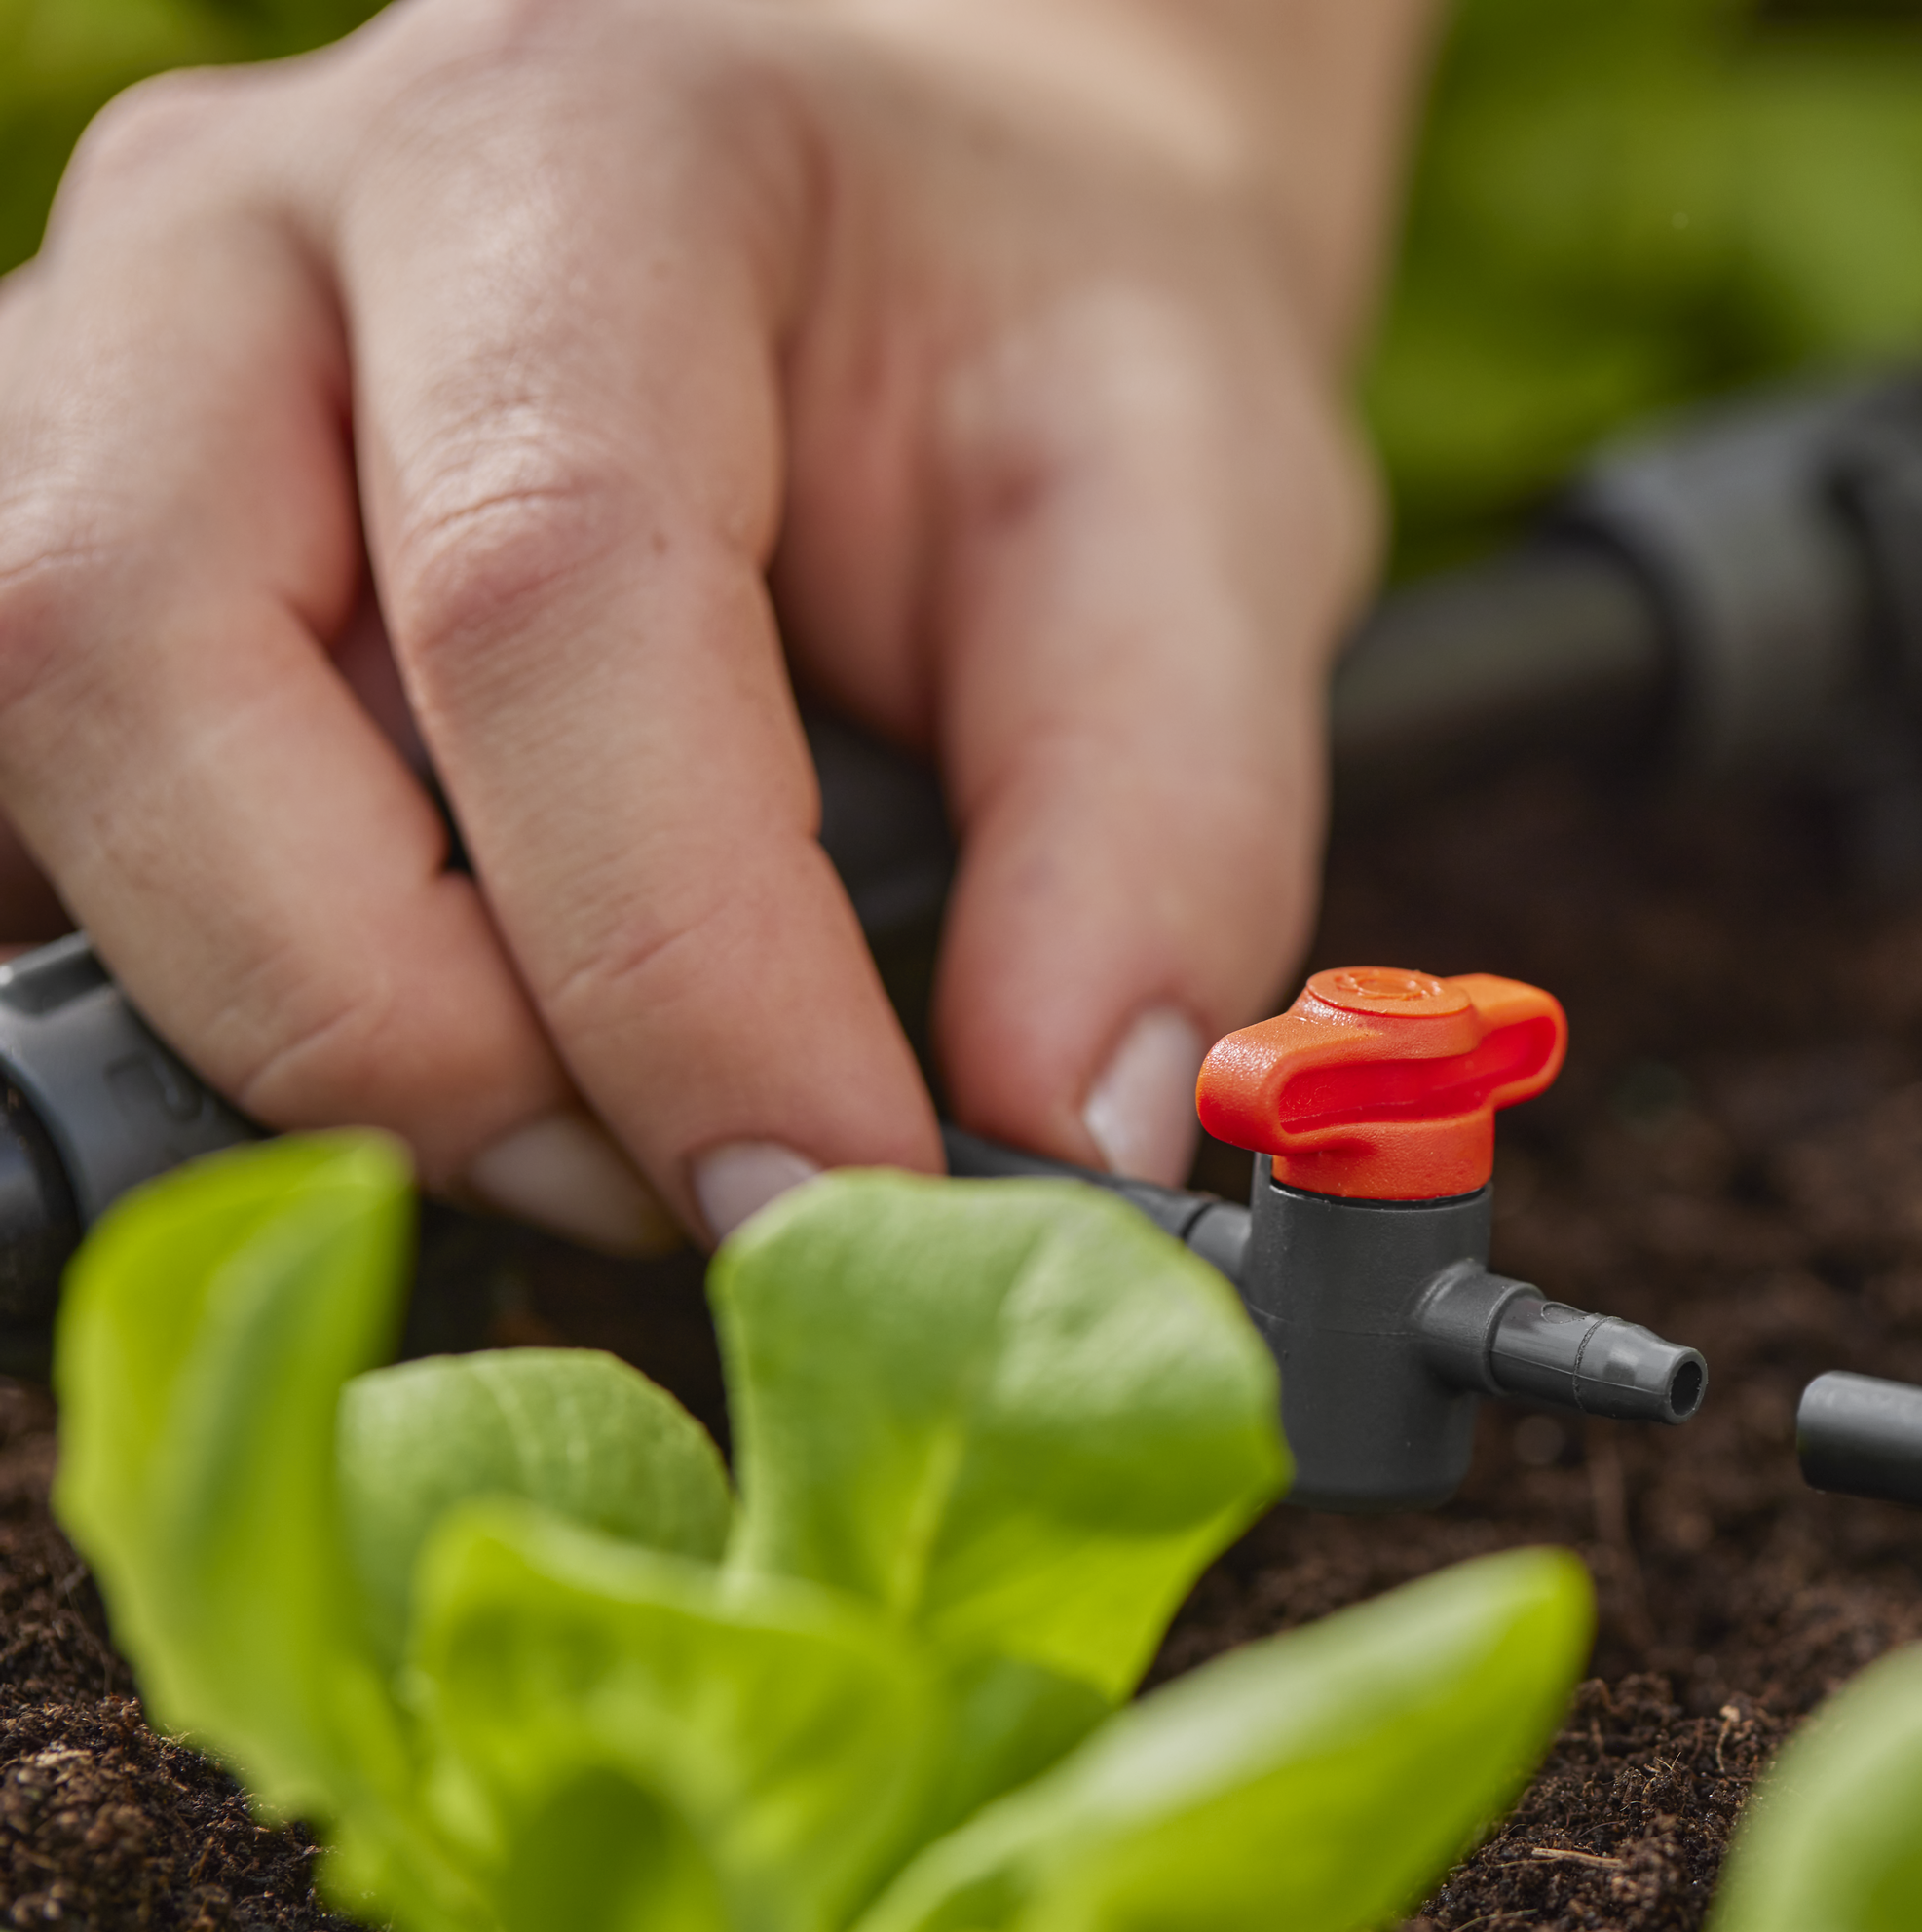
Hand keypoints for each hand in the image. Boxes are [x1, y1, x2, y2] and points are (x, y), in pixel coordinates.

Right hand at [0, 0, 1427, 1244]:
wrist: (926, 197)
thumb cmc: (1042, 341)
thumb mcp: (1211, 520)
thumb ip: (1163, 825)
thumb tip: (1066, 1146)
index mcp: (573, 154)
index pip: (540, 584)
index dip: (677, 962)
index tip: (841, 1195)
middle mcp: (247, 221)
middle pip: (141, 650)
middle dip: (412, 1023)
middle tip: (688, 1188)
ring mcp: (91, 364)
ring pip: (28, 740)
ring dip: (279, 1016)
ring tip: (583, 1121)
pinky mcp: (54, 531)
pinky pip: (17, 805)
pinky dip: (193, 979)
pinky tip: (432, 1044)